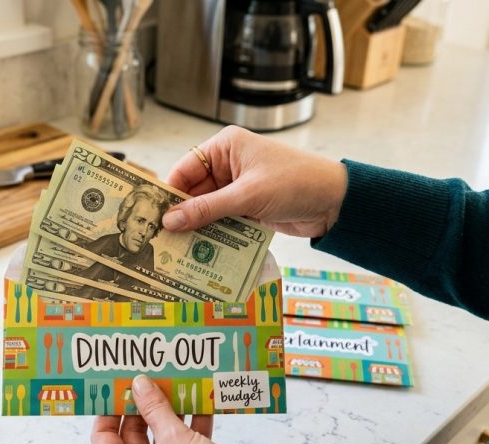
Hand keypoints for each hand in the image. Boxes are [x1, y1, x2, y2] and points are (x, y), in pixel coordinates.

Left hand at [92, 375, 249, 443]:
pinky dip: (190, 428)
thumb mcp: (174, 438)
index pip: (104, 442)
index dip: (109, 413)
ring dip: (169, 415)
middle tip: (148, 382)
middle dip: (144, 409)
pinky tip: (199, 404)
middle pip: (134, 439)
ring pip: (162, 442)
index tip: (116, 390)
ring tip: (173, 387)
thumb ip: (155, 409)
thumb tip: (140, 385)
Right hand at [163, 125, 347, 237]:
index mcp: (226, 147)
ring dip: (195, 227)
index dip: (169, 191)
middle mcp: (228, 164)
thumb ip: (207, 209)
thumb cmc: (296, 182)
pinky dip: (212, 234)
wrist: (335, 202)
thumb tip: (170, 220)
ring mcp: (237, 188)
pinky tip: (198, 250)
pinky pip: (221, 221)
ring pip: (206, 209)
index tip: (153, 214)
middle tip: (161, 238)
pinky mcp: (247, 208)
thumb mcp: (248, 195)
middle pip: (193, 191)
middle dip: (181, 214)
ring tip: (175, 249)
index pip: (186, 168)